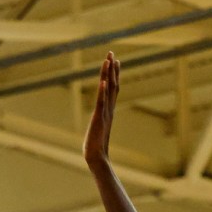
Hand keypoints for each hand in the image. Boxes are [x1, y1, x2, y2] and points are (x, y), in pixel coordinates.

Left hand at [83, 51, 119, 167]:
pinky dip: (102, 91)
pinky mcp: (99, 118)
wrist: (96, 157)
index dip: (114, 74)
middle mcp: (109, 109)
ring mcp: (105, 113)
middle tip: (112, 53)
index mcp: (109, 110)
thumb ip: (100, 121)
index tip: (114, 61)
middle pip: (112, 85)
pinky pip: (101, 102)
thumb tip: (99, 119)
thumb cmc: (96, 146)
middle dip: (112, 69)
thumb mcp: (98, 128)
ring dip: (108, 74)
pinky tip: (102, 80)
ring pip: (108, 90)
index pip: (113, 88)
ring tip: (108, 60)